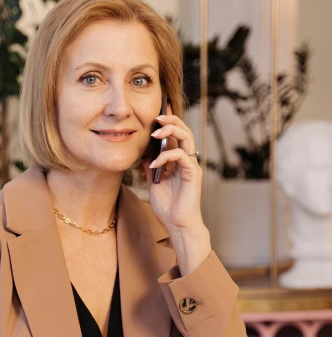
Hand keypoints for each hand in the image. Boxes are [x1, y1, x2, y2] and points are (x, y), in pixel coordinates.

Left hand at [142, 113, 203, 233]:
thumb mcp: (153, 182)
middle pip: (184, 130)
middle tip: (157, 117)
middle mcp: (187, 160)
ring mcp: (191, 166)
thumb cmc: (168, 206)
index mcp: (178, 160)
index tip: (157, 112)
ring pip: (187, 138)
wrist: (177, 224)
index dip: (168, 122)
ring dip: (171, 131)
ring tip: (156, 133)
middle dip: (171, 120)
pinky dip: (166, 156)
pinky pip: (182, 156)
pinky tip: (154, 163)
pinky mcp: (193, 173)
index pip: (175, 135)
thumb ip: (151, 166)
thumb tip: (143, 152)